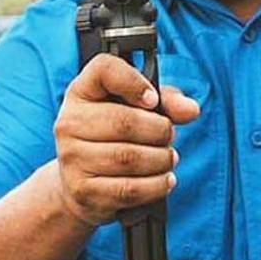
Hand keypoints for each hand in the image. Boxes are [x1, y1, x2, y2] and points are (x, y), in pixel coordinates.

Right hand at [53, 53, 199, 225]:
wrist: (80, 185)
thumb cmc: (113, 138)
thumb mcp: (136, 110)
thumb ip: (166, 102)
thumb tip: (191, 110)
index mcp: (81, 92)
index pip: (103, 69)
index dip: (134, 81)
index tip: (153, 101)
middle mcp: (69, 122)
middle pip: (124, 122)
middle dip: (160, 131)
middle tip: (169, 136)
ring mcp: (72, 158)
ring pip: (129, 158)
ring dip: (161, 160)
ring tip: (168, 158)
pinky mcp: (82, 190)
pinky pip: (129, 188)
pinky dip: (156, 185)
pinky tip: (165, 180)